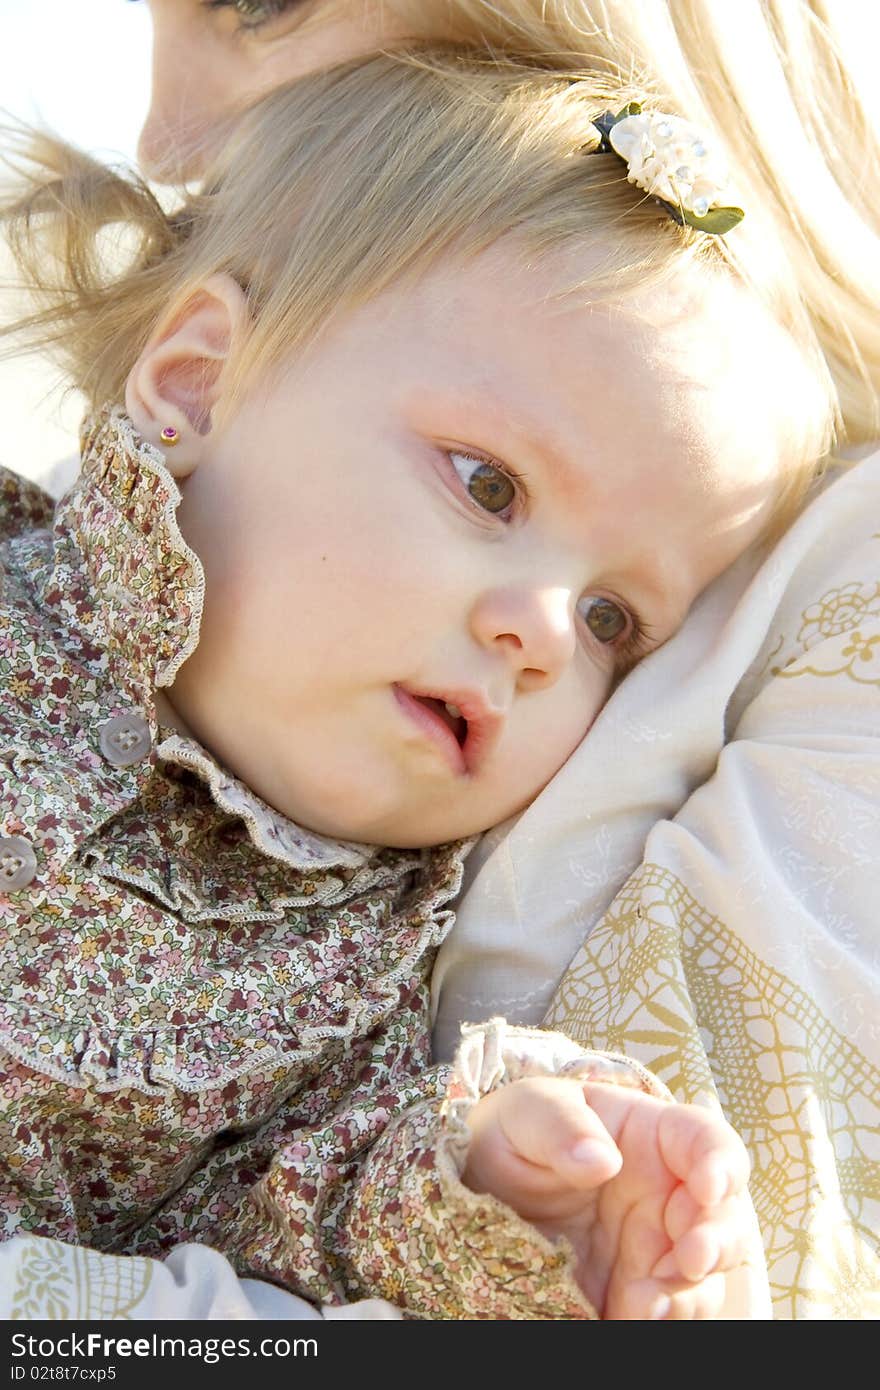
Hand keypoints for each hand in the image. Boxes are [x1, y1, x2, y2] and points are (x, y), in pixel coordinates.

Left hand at [462, 1075, 755, 1317]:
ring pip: (704, 1273)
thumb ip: (562, 1126)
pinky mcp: (638, 1289)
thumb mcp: (527, 1113)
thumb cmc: (517, 1133)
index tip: (709, 1188)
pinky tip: (631, 1317)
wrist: (485, 1189)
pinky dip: (662, 1319)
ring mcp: (657, 1244)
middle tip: (691, 1259)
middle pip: (723, 1215)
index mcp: (653, 1135)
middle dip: (717, 1240)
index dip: (721, 1163)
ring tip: (647, 1305)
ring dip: (689, 1292)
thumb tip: (602, 1160)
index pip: (706, 1140)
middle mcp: (668, 1191)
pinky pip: (669, 1310)